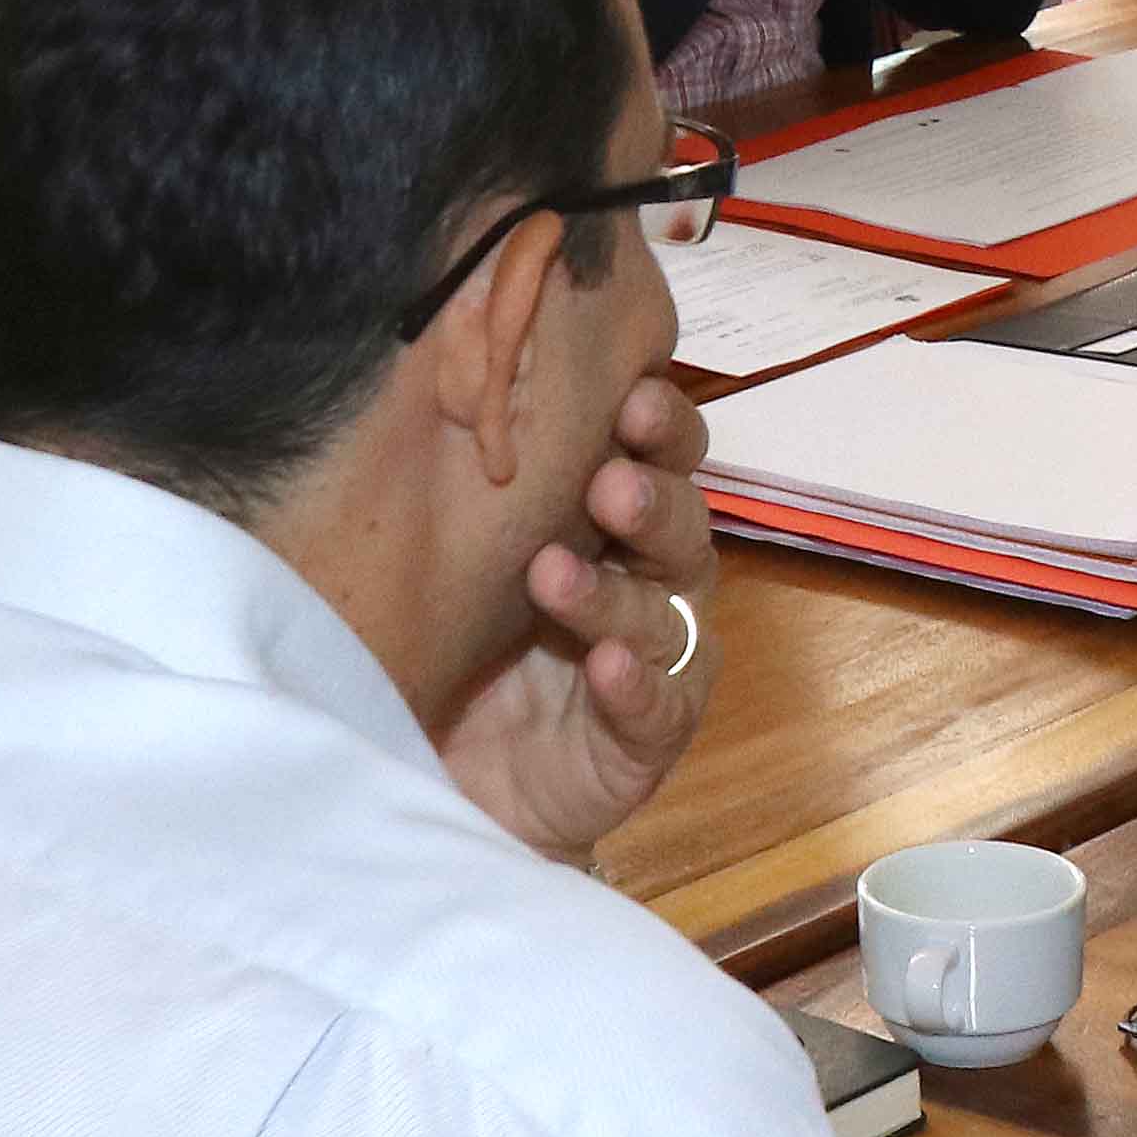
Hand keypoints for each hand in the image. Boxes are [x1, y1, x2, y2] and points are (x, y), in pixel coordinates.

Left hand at [435, 373, 719, 868]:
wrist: (456, 772)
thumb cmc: (469, 637)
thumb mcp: (468, 550)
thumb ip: (488, 477)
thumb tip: (454, 364)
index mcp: (617, 520)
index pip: (660, 455)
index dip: (659, 423)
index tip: (633, 393)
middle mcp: (651, 579)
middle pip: (682, 526)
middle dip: (651, 500)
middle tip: (608, 485)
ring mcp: (659, 660)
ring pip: (662, 614)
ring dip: (614, 594)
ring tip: (553, 578)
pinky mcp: (649, 737)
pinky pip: (659, 708)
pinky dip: (636, 686)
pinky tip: (607, 668)